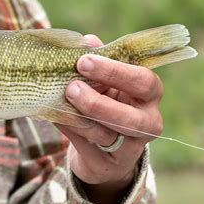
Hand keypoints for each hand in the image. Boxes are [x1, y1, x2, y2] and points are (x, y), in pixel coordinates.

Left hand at [55, 35, 163, 203]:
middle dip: (98, 101)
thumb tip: (88, 40)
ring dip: (80, 115)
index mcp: (149, 95)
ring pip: (106, 133)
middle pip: (129, 117)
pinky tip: (54, 114)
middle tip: (72, 86)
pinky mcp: (108, 164)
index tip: (85, 60)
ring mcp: (130, 147)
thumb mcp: (106, 81)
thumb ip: (99, 62)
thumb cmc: (106, 103)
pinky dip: (69, 127)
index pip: (144, 81)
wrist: (103, 148)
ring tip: (62, 98)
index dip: (115, 71)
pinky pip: (86, 144)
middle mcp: (148, 122)